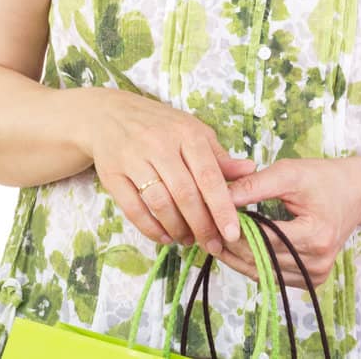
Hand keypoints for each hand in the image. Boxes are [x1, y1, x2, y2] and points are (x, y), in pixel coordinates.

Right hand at [81, 87, 256, 255]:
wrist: (110, 115)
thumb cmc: (161, 126)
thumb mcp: (193, 132)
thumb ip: (219, 156)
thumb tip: (250, 170)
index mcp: (186, 133)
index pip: (208, 176)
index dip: (222, 207)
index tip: (232, 232)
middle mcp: (159, 145)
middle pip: (185, 194)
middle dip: (202, 226)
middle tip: (212, 244)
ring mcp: (133, 160)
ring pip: (160, 204)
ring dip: (177, 229)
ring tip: (189, 240)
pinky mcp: (112, 175)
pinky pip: (133, 209)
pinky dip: (151, 229)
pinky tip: (165, 237)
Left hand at [219, 156, 360, 288]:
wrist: (356, 193)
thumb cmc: (323, 179)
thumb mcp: (290, 173)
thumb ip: (254, 186)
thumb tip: (219, 196)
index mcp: (317, 234)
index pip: (264, 239)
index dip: (236, 231)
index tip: (212, 219)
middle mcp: (319, 261)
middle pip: (262, 260)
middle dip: (232, 247)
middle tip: (207, 232)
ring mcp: (317, 274)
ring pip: (264, 273)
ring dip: (239, 259)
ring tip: (217, 241)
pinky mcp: (313, 279)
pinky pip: (274, 277)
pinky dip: (255, 264)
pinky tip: (239, 250)